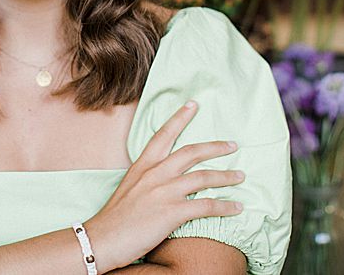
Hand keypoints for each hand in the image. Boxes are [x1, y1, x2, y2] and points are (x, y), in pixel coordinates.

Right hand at [85, 101, 245, 272]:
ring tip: (240, 176)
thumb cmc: (114, 218)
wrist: (102, 239)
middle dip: (215, 147)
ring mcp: (164, 192)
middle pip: (191, 152)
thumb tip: (164, 180)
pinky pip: (207, 205)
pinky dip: (225, 206)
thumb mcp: (129, 188)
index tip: (193, 104)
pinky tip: (237, 208)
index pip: (163, 135)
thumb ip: (147, 180)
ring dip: (226, 176)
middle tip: (232, 144)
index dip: (179, 118)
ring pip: (203, 177)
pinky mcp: (172, 212)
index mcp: (142, 166)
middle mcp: (154, 174)